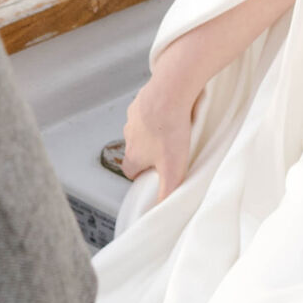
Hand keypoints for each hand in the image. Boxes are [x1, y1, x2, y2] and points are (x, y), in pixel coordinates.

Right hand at [118, 74, 197, 201]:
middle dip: (147, 152)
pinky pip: (147, 108)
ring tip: (171, 130)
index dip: (141, 174)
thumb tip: (161, 209)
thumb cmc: (170, 129)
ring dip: (152, 131)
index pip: (129, 171)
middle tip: (166, 152)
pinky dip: (156, 111)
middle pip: (135, 149)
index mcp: (134, 155)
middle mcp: (129, 135)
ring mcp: (133, 116)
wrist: (169, 92)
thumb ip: (166, 192)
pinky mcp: (142, 99)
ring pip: (140, 128)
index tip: (153, 174)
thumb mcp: (173, 169)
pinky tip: (172, 110)